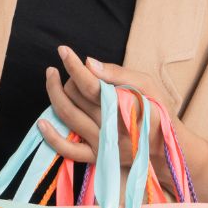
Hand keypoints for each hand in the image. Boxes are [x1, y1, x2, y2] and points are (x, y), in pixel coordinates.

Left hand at [36, 44, 183, 196]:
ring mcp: (102, 143)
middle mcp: (111, 125)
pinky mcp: (97, 157)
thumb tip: (88, 63)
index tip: (63, 50)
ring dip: (55, 94)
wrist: (166, 149)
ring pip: (67, 116)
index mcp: (125, 104)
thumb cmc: (158, 110)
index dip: (74, 65)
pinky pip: (68, 151)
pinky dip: (51, 137)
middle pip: (75, 97)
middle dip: (68, 78)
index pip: (91, 84)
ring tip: (52, 78)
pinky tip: (41, 123)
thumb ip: (118, 73)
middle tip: (74, 72)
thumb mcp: (148, 85)